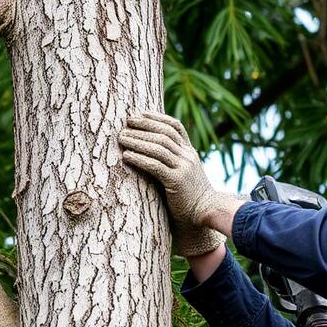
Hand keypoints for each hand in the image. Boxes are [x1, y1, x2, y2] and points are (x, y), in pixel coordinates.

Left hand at [118, 112, 225, 255]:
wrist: (205, 213)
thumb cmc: (189, 197)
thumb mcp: (184, 174)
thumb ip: (173, 162)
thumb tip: (150, 152)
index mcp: (190, 152)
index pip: (175, 126)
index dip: (157, 118)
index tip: (140, 113)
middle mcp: (188, 156)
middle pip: (164, 134)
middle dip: (143, 126)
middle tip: (125, 123)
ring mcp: (184, 168)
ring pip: (158, 147)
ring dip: (137, 140)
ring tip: (121, 138)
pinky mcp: (177, 181)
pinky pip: (155, 165)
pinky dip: (139, 158)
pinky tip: (127, 156)